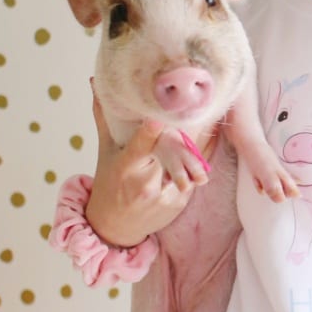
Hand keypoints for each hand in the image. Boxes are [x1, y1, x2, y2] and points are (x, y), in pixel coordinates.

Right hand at [85, 86, 207, 246]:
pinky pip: (196, 173)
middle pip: (171, 151)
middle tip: (197, 105)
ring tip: (212, 118)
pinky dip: (203, 155)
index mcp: (125, 168)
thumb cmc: (109, 184)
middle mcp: (145, 183)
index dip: (150, 132)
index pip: (139, 147)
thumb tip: (96, 83)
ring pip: (188, 162)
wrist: (115, 228)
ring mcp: (165, 194)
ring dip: (200, 140)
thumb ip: (105, 118)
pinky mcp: (180, 201)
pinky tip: (214, 135)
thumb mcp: (105, 152)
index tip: (159, 117)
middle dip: (184, 131)